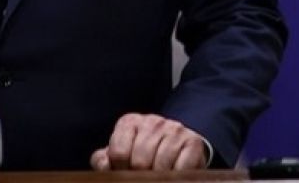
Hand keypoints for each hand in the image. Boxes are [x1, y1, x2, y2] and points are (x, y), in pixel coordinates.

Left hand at [90, 113, 207, 170]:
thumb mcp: (121, 153)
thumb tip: (104, 167)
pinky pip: (182, 168)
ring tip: (159, 176)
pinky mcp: (193, 142)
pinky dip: (176, 177)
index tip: (126, 172)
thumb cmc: (143, 153)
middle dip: (140, 176)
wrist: (178, 147)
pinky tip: (173, 174)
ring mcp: (174, 129)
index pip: (118, 153)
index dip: (120, 170)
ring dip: (159, 178)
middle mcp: (152, 121)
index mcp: (129, 122)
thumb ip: (104, 160)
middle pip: (139, 162)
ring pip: (161, 166)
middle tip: (144, 176)